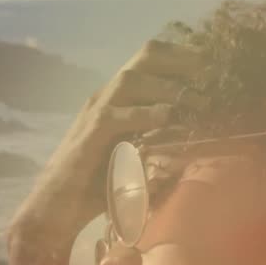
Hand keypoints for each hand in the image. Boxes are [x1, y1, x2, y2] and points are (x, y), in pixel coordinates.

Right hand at [8, 39, 204, 258]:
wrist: (53, 207)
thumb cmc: (95, 189)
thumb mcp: (135, 159)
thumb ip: (159, 146)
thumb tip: (196, 146)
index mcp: (118, 99)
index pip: (150, 61)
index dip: (182, 57)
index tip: (213, 64)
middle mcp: (106, 97)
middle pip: (144, 58)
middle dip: (182, 59)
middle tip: (212, 68)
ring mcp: (96, 112)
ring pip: (132, 80)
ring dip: (168, 85)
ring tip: (198, 97)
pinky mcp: (89, 134)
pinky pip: (118, 115)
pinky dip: (144, 113)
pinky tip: (166, 116)